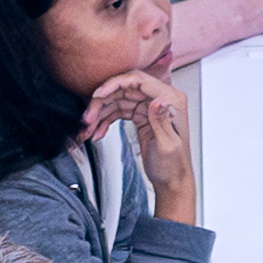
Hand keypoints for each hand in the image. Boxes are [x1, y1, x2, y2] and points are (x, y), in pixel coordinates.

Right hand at [83, 70, 196, 224]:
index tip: (98, 94)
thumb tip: (159, 100)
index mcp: (171, 100)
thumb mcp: (167, 145)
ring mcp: (150, 106)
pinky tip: (98, 132)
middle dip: (103, 101)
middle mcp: (161, 99)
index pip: (139, 80)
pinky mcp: (141, 115)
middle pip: (125, 89)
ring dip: (101, 112)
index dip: (115, 84)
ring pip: (118, 100)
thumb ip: (161, 121)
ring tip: (89, 127)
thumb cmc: (174, 166)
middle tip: (88, 117)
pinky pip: (119, 111)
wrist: (172, 181)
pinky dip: (106, 120)